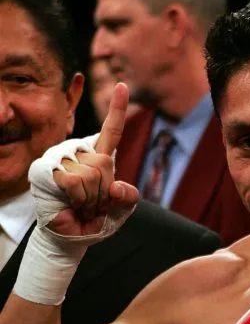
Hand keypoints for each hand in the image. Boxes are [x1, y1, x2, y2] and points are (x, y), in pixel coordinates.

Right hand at [33, 84, 138, 237]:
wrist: (71, 238)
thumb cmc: (94, 220)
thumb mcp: (119, 210)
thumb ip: (127, 197)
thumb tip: (116, 187)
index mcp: (98, 158)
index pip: (111, 131)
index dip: (117, 110)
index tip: (123, 86)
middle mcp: (79, 153)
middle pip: (105, 162)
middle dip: (104, 191)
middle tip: (93, 203)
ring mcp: (60, 158)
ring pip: (90, 172)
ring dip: (90, 197)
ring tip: (81, 204)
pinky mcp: (47, 169)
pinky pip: (74, 181)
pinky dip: (78, 198)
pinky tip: (70, 203)